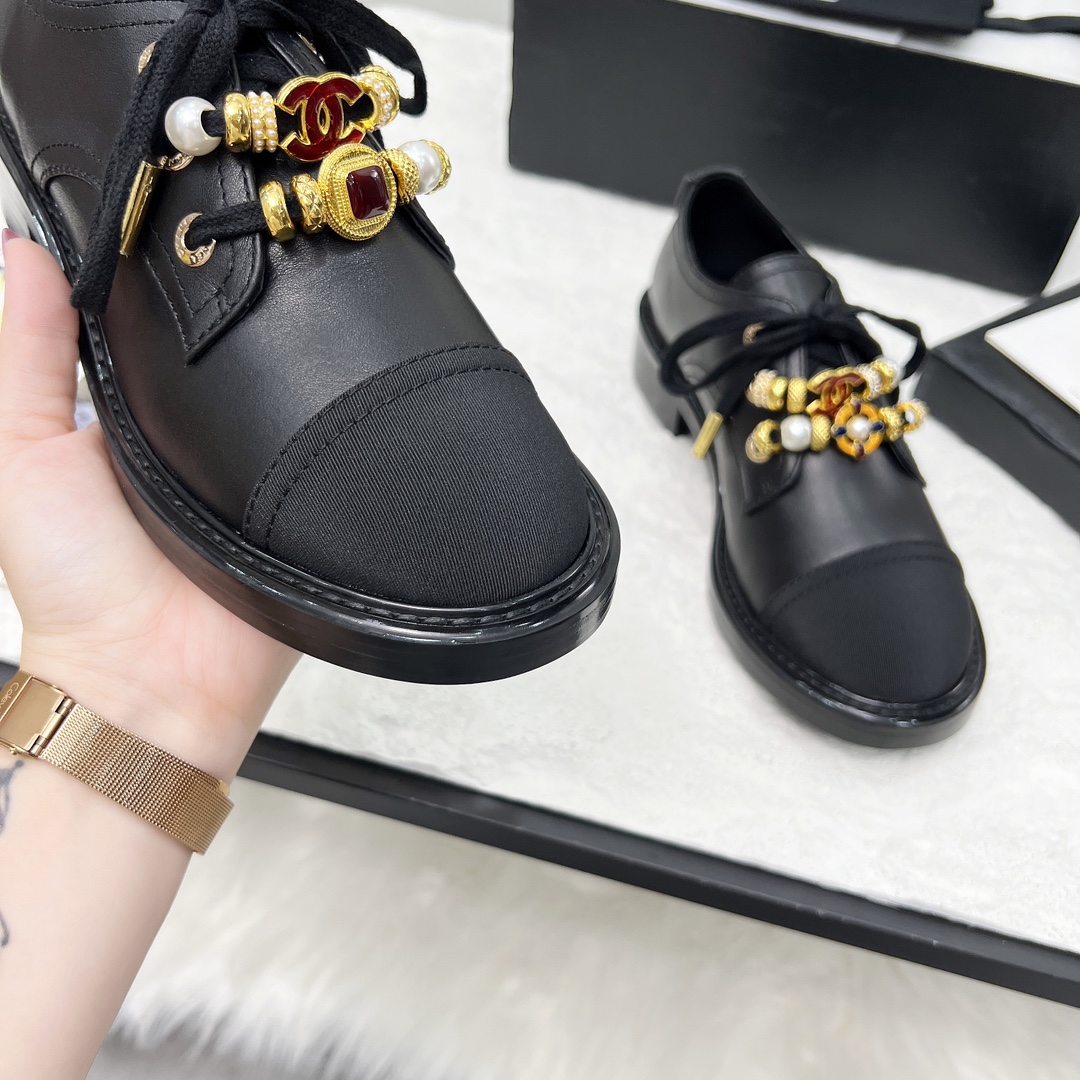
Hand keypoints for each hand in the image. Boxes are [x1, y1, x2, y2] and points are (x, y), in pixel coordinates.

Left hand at [0, 233, 296, 775]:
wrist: (160, 680)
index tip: (167, 203)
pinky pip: (325, 434)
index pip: (144, 318)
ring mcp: (251, 455)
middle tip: (250, 229)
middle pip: (220, 341)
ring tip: (303, 289)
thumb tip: (27, 254)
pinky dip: (330, 403)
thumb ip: (22, 361)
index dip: (151, 268)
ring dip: (292, 347)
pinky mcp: (302, 489)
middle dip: (234, 296)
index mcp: (121, 409)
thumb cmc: (80, 584)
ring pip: (282, 379)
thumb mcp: (21, 457)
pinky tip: (340, 367)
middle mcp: (190, 427)